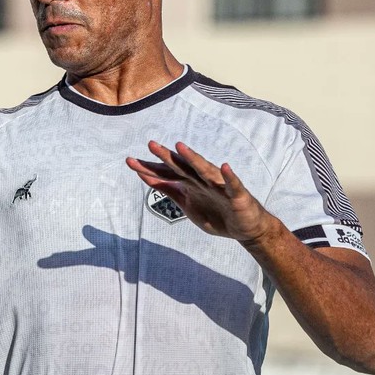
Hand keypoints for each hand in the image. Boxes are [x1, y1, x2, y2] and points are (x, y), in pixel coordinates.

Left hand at [126, 141, 270, 243]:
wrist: (245, 229)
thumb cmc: (216, 213)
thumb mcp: (186, 203)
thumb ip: (169, 189)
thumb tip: (146, 177)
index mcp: (189, 183)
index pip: (166, 173)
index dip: (149, 168)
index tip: (129, 161)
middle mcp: (202, 180)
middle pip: (181, 167)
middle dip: (166, 157)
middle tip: (150, 145)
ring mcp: (219, 186)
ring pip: (204, 170)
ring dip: (193, 159)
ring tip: (180, 147)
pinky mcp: (237, 195)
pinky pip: (233, 185)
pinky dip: (229, 177)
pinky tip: (225, 167)